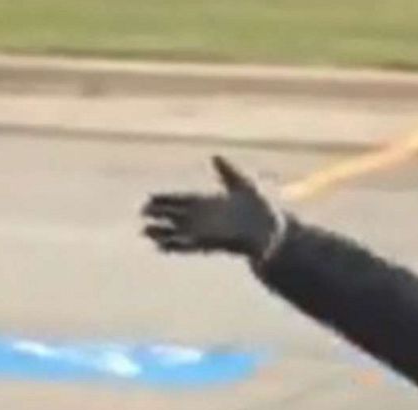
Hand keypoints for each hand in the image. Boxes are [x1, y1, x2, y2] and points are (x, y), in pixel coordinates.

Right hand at [142, 156, 280, 258]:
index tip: (150, 197)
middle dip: (160, 214)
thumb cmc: (262, 208)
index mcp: (211, 203)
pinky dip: (177, 245)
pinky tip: (164, 246)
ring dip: (164, 233)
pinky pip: (191, 245)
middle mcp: (206, 219)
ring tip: (146, 233)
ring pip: (180, 232)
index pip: (183, 200)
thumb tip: (215, 156)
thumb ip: (228, 171)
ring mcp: (208, 232)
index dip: (167, 199)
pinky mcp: (213, 244)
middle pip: (177, 216)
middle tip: (141, 213)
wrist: (275, 229)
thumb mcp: (244, 185)